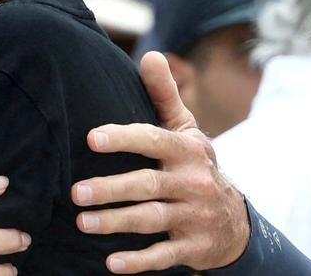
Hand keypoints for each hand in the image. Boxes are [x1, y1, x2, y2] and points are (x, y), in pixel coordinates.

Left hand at [71, 51, 248, 272]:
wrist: (236, 222)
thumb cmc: (194, 165)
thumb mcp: (185, 131)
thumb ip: (164, 95)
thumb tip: (149, 54)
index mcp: (187, 151)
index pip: (153, 141)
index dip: (124, 139)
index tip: (91, 138)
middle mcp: (193, 183)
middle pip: (147, 185)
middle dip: (111, 189)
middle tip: (75, 191)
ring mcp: (195, 217)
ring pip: (151, 220)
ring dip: (115, 222)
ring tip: (82, 222)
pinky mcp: (194, 248)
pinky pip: (164, 256)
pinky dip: (139, 261)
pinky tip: (111, 263)